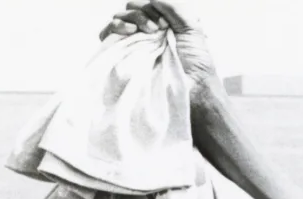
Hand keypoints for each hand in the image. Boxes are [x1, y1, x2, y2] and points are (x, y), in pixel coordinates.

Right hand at [100, 1, 219, 99]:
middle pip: (130, 9)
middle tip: (157, 28)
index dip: (151, 7)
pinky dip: (115, 27)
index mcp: (159, 23)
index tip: (165, 23)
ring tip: (148, 32)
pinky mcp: (121, 57)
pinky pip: (106, 34)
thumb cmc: (196, 61)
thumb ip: (174, 6)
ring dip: (131, 18)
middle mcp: (143, 33)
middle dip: (142, 12)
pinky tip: (129, 32)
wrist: (192, 87)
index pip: (144, 5)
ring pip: (118, 18)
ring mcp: (131, 45)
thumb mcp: (191, 26)